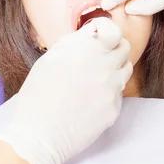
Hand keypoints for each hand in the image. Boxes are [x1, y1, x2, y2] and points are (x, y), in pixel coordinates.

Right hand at [0, 18, 131, 163]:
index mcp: (90, 50)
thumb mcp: (50, 58)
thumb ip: (75, 41)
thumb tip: (91, 32)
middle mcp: (106, 67)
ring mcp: (113, 89)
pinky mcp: (114, 109)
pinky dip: (108, 90)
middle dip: (111, 48)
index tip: (98, 34)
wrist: (40, 134)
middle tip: (96, 55)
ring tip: (92, 76)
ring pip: (125, 70)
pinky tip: (90, 97)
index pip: (115, 31)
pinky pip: (118, 93)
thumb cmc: (38, 94)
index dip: (105, 30)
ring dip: (113, 68)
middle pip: (124, 48)